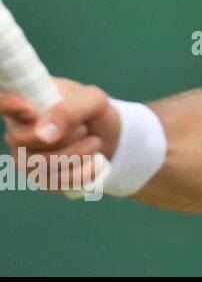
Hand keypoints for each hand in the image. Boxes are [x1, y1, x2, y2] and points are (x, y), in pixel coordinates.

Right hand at [1, 77, 121, 191]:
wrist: (110, 139)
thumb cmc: (94, 113)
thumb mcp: (93, 101)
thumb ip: (70, 110)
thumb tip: (42, 134)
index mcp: (27, 101)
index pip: (3, 99)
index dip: (9, 104)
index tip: (31, 111)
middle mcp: (18, 130)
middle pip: (20, 140)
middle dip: (64, 137)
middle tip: (84, 129)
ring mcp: (24, 156)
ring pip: (38, 165)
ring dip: (77, 155)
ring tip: (94, 142)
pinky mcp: (38, 177)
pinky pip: (53, 183)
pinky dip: (81, 173)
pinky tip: (94, 161)